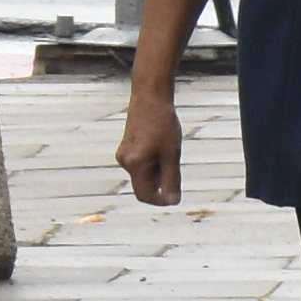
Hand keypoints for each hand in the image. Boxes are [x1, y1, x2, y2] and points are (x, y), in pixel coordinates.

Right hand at [116, 80, 183, 206]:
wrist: (150, 98)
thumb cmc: (163, 125)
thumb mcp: (172, 155)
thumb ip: (171, 180)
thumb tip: (172, 201)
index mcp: (135, 165)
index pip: (144, 195)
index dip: (160, 201)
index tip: (175, 197)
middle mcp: (125, 162)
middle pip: (144, 185)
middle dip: (161, 183)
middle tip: (176, 164)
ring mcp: (123, 155)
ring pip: (143, 175)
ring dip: (158, 172)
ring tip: (169, 150)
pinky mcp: (126, 148)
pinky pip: (140, 164)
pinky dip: (153, 163)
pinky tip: (162, 146)